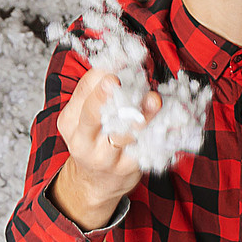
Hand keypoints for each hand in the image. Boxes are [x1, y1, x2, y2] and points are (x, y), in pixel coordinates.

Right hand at [50, 63, 154, 228]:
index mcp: (70, 122)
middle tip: (114, 80)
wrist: (95, 184)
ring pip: (123, 134)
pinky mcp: (128, 168)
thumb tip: (116, 61)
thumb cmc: (93, 141)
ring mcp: (107, 157)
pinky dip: (159, 133)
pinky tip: (171, 122)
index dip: (100, 73)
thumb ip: (94, 91)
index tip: (120, 57)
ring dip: (142, 114)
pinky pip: (145, 148)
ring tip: (154, 99)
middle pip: (92, 116)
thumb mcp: (82, 118)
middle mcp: (84, 141)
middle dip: (103, 97)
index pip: (83, 92)